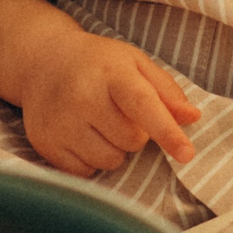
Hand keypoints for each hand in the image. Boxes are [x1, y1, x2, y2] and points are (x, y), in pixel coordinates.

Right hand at [14, 32, 201, 177]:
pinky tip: (80, 135)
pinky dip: (90, 160)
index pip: (143, 105)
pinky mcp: (46, 143)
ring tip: (98, 124)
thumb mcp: (134, 63)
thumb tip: (192, 118)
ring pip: (110, 161)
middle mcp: (82, 97)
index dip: (167, 132)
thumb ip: (165, 91)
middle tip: (117, 112)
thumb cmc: (97, 64)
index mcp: (111, 73)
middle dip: (134, 133)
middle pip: (132, 141)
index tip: (186, 154)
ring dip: (113, 149)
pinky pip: (85, 172)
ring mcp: (60, 122)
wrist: (40, 61)